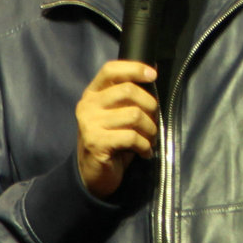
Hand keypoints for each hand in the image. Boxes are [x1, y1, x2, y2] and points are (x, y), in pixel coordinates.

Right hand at [75, 59, 157, 196]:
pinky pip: (132, 137)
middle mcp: (88, 105)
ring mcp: (90, 124)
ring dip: (150, 129)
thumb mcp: (116, 114)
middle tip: (153, 122)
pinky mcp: (96, 142)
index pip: (111, 70)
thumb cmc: (111, 141)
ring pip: (134, 115)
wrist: (93, 174)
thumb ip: (127, 98)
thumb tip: (152, 76)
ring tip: (150, 139)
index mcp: (92, 93)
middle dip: (150, 106)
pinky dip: (145, 146)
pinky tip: (145, 152)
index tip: (152, 75)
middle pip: (128, 91)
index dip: (134, 68)